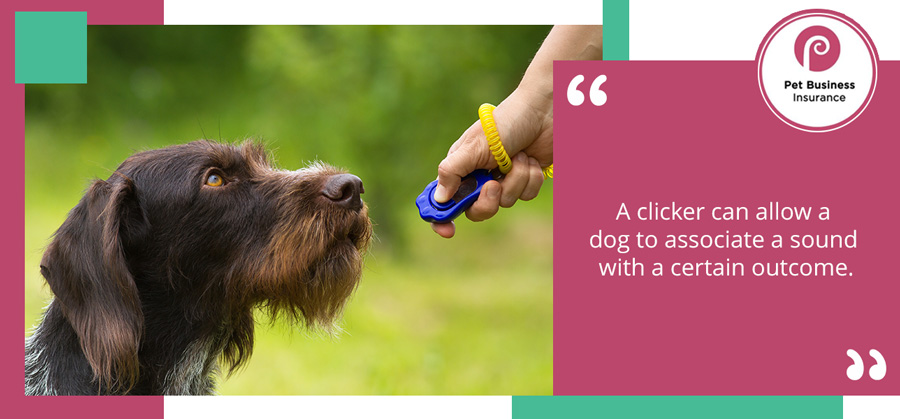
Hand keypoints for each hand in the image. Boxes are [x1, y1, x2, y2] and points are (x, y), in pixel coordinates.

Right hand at [431, 88, 552, 237]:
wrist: (544, 112)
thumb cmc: (505, 122)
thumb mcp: (474, 146)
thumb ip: (452, 171)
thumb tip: (439, 199)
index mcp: (461, 167)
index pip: (444, 199)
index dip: (442, 216)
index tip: (448, 231)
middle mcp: (480, 176)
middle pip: (476, 210)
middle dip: (488, 201)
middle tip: (494, 185)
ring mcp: (503, 179)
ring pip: (506, 202)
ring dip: (516, 180)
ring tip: (519, 156)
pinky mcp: (525, 179)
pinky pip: (526, 195)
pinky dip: (531, 178)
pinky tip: (531, 159)